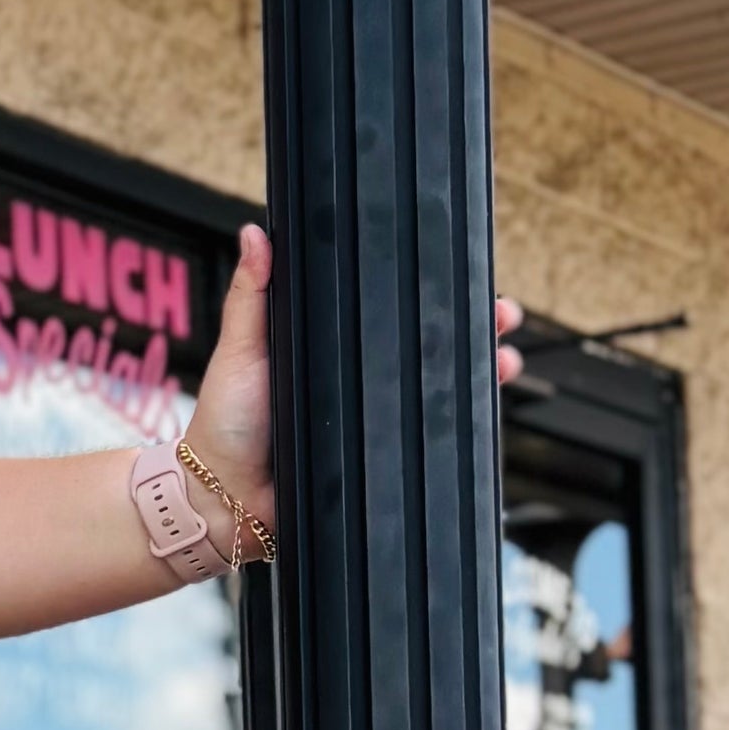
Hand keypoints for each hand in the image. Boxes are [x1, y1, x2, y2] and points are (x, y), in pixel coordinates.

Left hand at [181, 224, 524, 550]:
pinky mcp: (379, 454)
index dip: (429, 296)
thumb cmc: (225, 422)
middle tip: (501, 315)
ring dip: (480, 375)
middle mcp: (359, 381)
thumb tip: (257, 233)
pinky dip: (459, 425)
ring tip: (504, 361)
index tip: (465, 275)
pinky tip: (482, 411)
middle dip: (473, 331)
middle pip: (428, 350)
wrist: (223, 496)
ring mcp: (373, 417)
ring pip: (438, 392)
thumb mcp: (240, 348)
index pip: (390, 314)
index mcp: (332, 348)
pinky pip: (426, 436)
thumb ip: (251, 295)